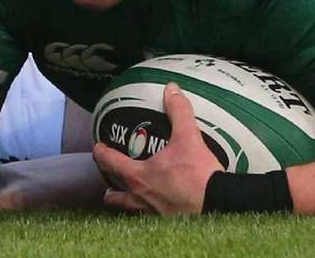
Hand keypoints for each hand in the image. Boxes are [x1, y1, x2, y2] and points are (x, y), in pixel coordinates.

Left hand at [93, 83, 221, 213]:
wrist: (217, 204)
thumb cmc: (197, 174)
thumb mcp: (188, 137)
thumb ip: (178, 111)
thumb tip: (171, 89)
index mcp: (139, 176)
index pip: (111, 163)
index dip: (101, 153)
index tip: (97, 148)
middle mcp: (140, 197)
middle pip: (114, 194)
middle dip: (110, 186)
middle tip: (109, 177)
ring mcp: (151, 213)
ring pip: (128, 209)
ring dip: (124, 201)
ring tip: (126, 196)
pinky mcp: (166, 224)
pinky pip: (147, 218)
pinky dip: (145, 211)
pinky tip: (155, 206)